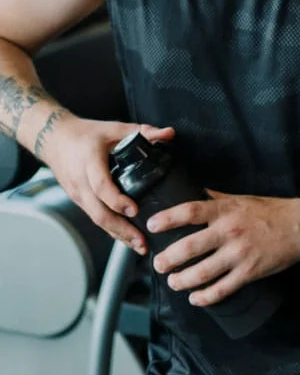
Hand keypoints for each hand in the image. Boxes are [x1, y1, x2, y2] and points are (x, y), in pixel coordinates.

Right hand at [43, 114, 174, 253]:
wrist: (55, 140)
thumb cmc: (86, 134)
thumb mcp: (114, 128)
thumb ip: (143, 131)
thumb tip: (169, 134)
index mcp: (90, 163)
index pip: (101, 186)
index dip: (117, 200)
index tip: (134, 210)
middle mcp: (82, 183)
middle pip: (99, 212)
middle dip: (121, 230)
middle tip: (142, 241)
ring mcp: (78, 195)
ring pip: (97, 220)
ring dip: (118, 235)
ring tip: (139, 245)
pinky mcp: (79, 201)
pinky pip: (95, 218)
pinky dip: (111, 230)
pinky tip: (126, 238)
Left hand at [148, 192, 299, 304]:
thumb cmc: (272, 210)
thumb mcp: (242, 198)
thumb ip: (218, 198)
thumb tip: (197, 193)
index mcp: (226, 210)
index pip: (190, 211)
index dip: (168, 218)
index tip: (151, 225)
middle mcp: (229, 231)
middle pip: (189, 247)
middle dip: (169, 259)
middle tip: (158, 265)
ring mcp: (239, 254)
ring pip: (202, 273)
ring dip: (182, 281)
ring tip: (174, 282)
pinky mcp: (249, 272)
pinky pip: (222, 289)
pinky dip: (205, 297)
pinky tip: (196, 298)